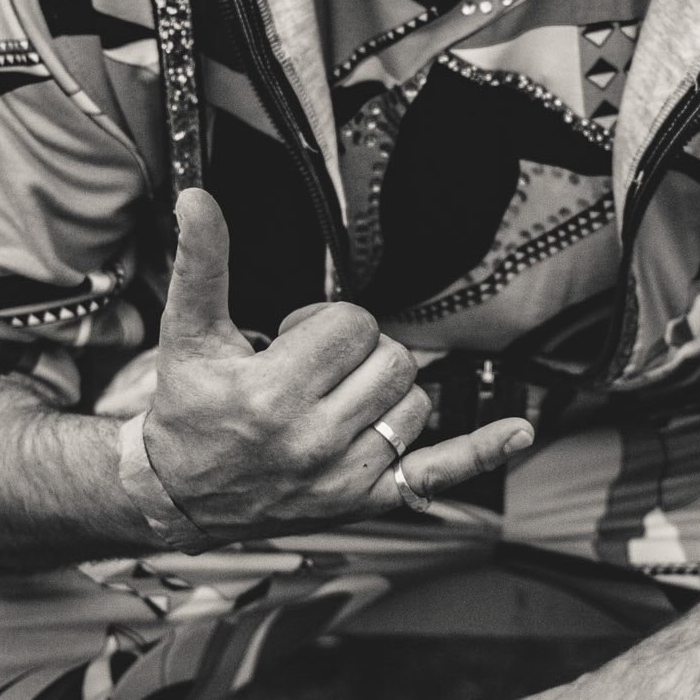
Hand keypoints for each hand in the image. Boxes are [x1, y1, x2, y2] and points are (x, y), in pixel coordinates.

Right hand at [142, 188, 531, 539]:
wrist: (178, 494)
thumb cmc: (188, 407)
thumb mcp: (187, 333)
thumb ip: (201, 262)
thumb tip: (197, 197)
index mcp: (272, 393)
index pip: (353, 326)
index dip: (326, 323)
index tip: (292, 340)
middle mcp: (313, 440)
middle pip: (392, 360)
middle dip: (357, 353)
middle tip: (311, 371)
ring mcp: (344, 477)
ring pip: (415, 403)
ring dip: (384, 393)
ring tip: (333, 403)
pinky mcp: (365, 502)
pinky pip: (439, 472)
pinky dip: (483, 451)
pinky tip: (521, 431)